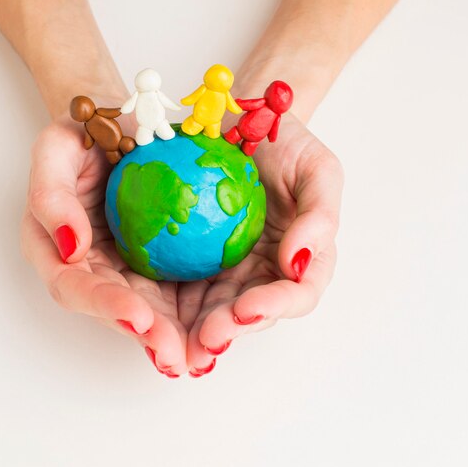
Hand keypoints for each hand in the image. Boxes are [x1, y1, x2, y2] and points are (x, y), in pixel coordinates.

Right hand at [21, 115, 188, 376]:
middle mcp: (93, 272)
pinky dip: (197, 316)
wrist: (122, 127)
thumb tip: (72, 248)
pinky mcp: (160, 269)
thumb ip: (50, 195)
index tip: (138, 315)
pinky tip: (220, 330)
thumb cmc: (84, 136)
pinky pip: (179, 297)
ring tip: (200, 356)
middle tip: (176, 353)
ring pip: (151, 315)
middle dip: (146, 337)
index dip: (104, 304)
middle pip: (117, 313)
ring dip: (174, 339)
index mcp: (58, 252)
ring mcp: (128, 273)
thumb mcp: (57, 148)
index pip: (75, 287)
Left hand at [178, 114, 343, 374]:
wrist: (242, 122)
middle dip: (228, 330)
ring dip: (193, 332)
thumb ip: (319, 215)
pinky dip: (165, 308)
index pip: (296, 294)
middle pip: (248, 314)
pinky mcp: (190, 263)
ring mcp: (225, 271)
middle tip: (204, 339)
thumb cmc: (287, 145)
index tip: (249, 307)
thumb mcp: (317, 170)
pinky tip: (148, 319)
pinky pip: (177, 289)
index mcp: (298, 261)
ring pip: (210, 311)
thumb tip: (298, 261)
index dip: (275, 306)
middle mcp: (262, 274)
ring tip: (175, 344)